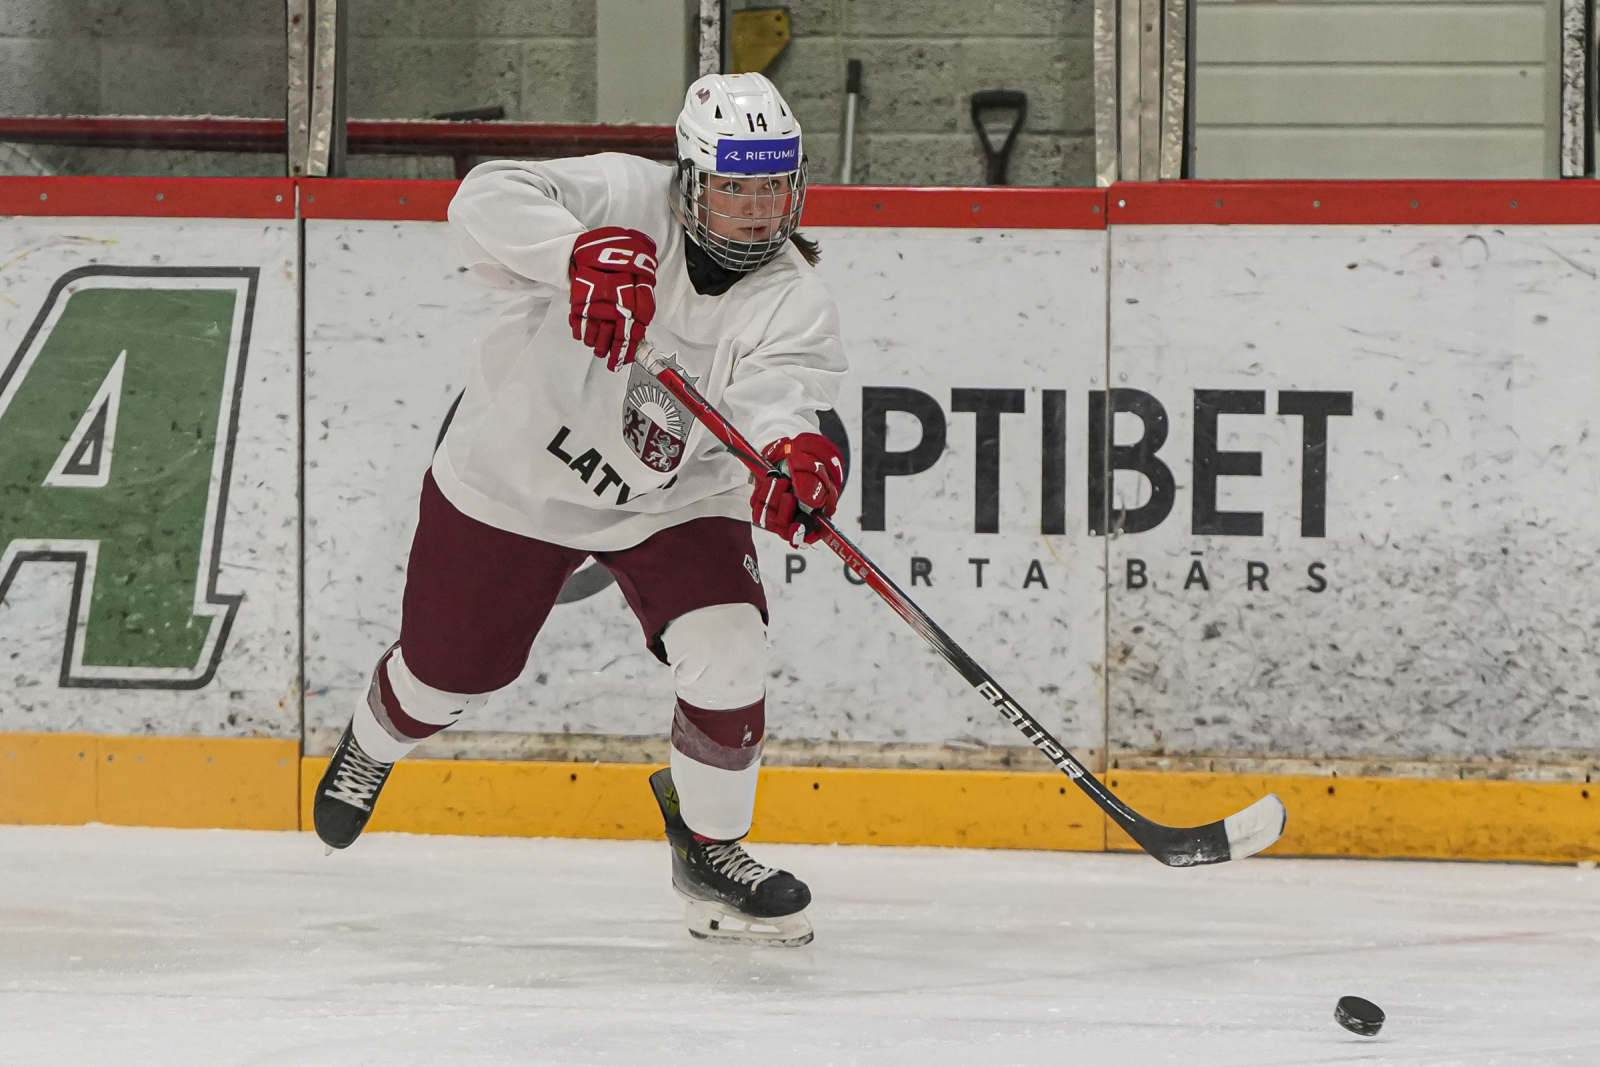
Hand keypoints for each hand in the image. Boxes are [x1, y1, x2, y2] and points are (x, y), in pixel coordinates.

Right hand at [568, 227, 657, 370]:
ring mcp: (597, 303)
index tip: (627, 358)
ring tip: (598, 350)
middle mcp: (617, 304)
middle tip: (611, 363)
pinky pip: (579, 321)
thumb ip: (645, 288)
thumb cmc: (620, 251)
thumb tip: (642, 297)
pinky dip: (580, 331)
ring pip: (597, 332)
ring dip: (597, 344)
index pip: (636, 331)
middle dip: (613, 353)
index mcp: (636, 297)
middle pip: (616, 336)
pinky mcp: (579, 301)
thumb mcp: (641, 267)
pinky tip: (583, 337)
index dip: (630, 348)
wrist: (592, 242)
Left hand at [751, 433, 844, 546]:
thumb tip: (809, 501)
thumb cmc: (814, 460)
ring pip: (768, 519)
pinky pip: (756, 506)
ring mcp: (779, 512)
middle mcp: (797, 517)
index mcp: (816, 515)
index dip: (801, 534)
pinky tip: (770, 479)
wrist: (798, 449)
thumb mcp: (818, 468)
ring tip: (779, 479)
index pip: (808, 535)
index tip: (796, 526)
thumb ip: (814, 484)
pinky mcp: (764, 503)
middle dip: (784, 509)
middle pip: (784, 529)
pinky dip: (761, 493)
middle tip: (786, 487)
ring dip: (771, 499)